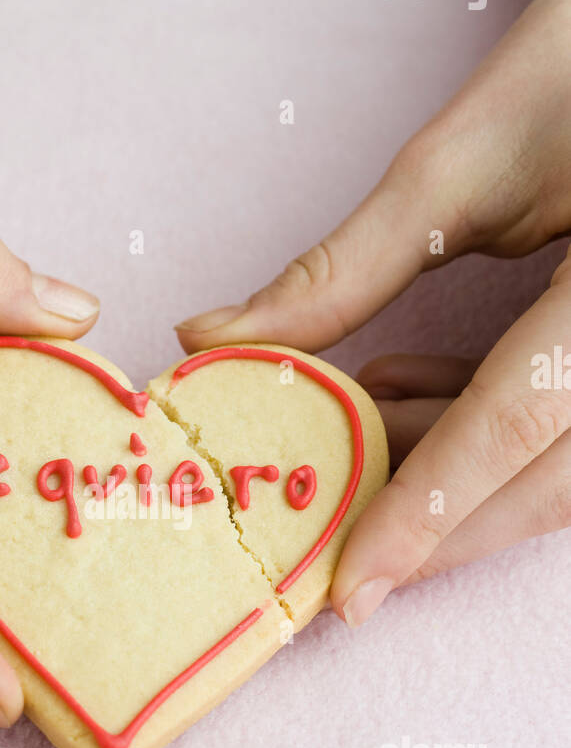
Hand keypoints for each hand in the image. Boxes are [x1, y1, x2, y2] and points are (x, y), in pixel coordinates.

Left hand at [175, 0, 570, 625]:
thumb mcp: (464, 160)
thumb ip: (347, 265)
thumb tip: (212, 335)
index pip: (520, 416)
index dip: (428, 510)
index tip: (352, 588)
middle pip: (546, 480)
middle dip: (432, 527)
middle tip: (333, 551)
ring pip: (560, 473)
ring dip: (451, 482)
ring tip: (353, 440)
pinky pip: (569, 434)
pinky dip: (486, 438)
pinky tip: (405, 397)